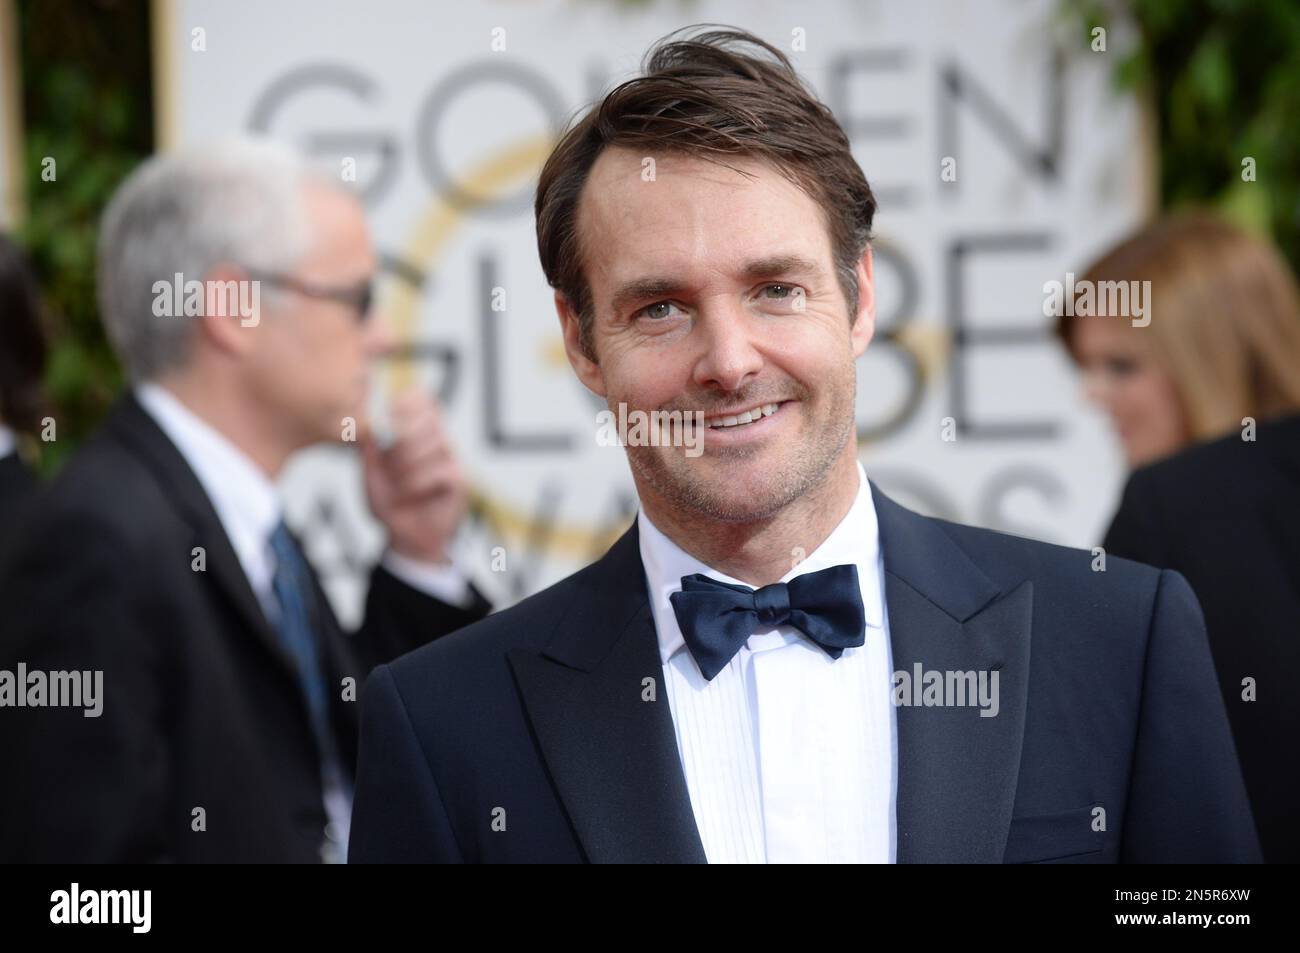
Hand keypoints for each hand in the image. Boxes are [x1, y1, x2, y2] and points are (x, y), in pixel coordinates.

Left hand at [360, 390, 469, 564]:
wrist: (406, 537)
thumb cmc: (391, 502)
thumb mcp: (370, 472)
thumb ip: (368, 448)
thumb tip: (366, 424)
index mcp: (417, 433)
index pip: (422, 399)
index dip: (407, 403)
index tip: (390, 417)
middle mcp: (437, 441)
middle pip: (430, 416)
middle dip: (404, 437)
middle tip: (390, 459)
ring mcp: (450, 459)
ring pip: (433, 443)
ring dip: (407, 465)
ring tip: (398, 482)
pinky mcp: (458, 480)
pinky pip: (439, 470)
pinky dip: (417, 483)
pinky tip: (412, 493)